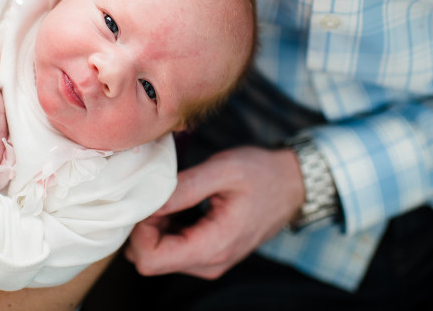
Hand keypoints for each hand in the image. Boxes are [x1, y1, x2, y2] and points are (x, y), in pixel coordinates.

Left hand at [125, 146, 304, 278]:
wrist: (291, 184)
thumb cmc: (262, 174)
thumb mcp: (223, 169)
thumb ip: (184, 187)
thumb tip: (148, 201)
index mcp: (213, 246)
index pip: (150, 259)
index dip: (140, 229)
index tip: (151, 201)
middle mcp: (209, 263)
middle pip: (150, 260)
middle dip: (145, 227)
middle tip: (159, 195)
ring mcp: (209, 262)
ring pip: (158, 256)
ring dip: (156, 227)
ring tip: (174, 197)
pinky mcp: (208, 254)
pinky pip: (172, 250)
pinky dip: (167, 228)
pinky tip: (179, 205)